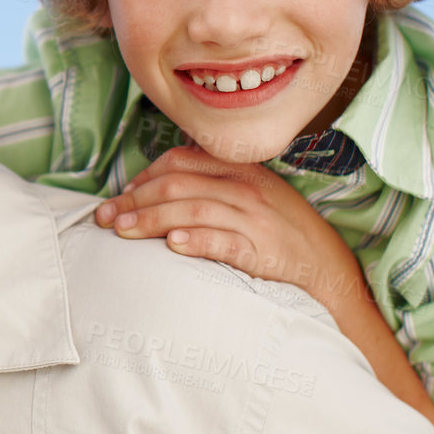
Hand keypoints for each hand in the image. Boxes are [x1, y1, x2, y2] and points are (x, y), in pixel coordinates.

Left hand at [92, 145, 366, 307]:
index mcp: (240, 171)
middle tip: (104, 218)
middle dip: (134, 201)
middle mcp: (246, 189)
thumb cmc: (281, 236)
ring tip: (121, 232)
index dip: (144, 176)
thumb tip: (159, 189)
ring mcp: (256, 220)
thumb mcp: (251, 199)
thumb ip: (212, 187)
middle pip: (177, 185)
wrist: (330, 272)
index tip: (121, 196)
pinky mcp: (264, 252)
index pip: (180, 161)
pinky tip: (172, 245)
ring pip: (193, 209)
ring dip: (151, 219)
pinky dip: (197, 240)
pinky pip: (225, 241)